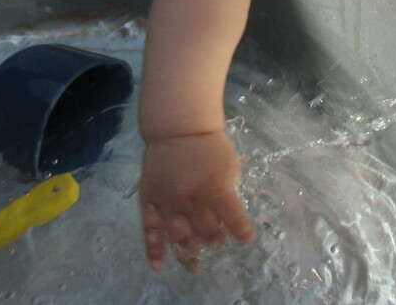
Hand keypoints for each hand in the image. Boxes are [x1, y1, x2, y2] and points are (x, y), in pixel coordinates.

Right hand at [139, 131, 254, 271]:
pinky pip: (150, 230)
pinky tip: (159, 265)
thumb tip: (229, 217)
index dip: (242, 233)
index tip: (246, 239)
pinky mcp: (150, 200)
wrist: (178, 129)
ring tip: (196, 265)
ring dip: (189, 253)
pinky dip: (154, 250)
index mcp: (215, 189)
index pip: (233, 220)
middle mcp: (191, 199)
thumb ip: (229, 191)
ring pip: (179, 237)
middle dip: (216, 241)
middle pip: (206, 232)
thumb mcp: (229, 165)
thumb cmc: (209, 145)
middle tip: (219, 244)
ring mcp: (168, 202)